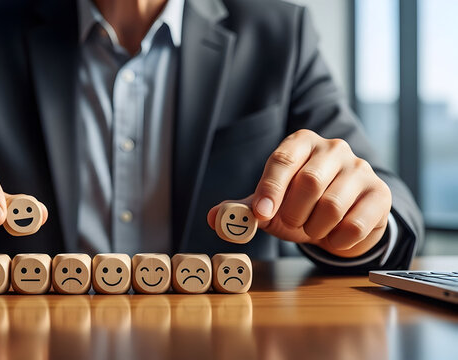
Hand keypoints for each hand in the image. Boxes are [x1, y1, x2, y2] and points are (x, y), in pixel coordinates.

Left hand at [208, 129, 391, 257]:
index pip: (283, 159)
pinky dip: (337, 240)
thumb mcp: (271, 205)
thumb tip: (213, 217)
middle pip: (310, 182)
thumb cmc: (300, 206)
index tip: (261, 214)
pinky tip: (333, 236)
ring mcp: (361, 168)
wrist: (342, 217)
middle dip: (293, 213)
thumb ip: (245, 209)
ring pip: (332, 205)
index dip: (270, 188)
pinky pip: (356, 224)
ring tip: (312, 229)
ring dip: (315, 228)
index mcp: (301, 142)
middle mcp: (333, 148)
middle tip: (289, 224)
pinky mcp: (380, 194)